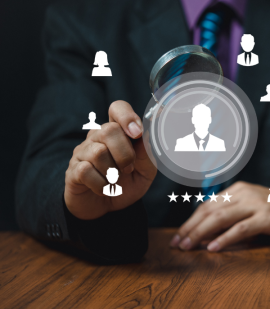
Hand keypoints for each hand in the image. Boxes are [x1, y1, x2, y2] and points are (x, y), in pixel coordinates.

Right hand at [64, 101, 156, 219]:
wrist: (107, 209)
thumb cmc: (127, 184)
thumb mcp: (145, 170)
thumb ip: (148, 152)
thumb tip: (148, 133)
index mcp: (118, 132)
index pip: (118, 108)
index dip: (127, 116)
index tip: (137, 133)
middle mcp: (98, 137)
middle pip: (109, 130)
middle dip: (125, 153)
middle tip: (129, 168)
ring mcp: (83, 152)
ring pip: (98, 152)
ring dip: (112, 172)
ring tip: (114, 181)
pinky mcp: (73, 170)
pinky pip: (86, 170)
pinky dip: (101, 184)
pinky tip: (103, 188)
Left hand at [170, 182, 269, 251]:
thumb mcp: (251, 204)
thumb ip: (232, 213)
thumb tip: (208, 230)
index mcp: (237, 189)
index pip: (207, 205)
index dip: (190, 220)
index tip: (179, 235)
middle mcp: (243, 193)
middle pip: (209, 210)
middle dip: (190, 228)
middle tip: (177, 243)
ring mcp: (255, 204)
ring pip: (220, 218)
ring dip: (201, 233)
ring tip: (188, 246)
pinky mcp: (266, 217)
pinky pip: (241, 229)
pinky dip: (224, 238)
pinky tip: (213, 247)